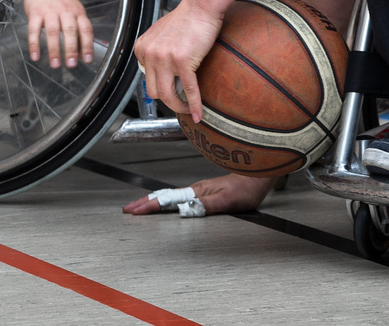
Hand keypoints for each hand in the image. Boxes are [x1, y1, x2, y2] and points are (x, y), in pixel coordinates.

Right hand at [19, 0, 94, 68]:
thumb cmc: (61, 1)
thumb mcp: (74, 13)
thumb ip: (78, 33)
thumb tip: (83, 55)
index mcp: (77, 12)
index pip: (86, 29)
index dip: (88, 45)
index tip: (87, 60)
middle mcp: (65, 11)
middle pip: (70, 30)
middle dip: (71, 49)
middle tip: (71, 64)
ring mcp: (49, 11)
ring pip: (52, 31)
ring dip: (54, 50)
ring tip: (55, 64)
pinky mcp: (35, 13)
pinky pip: (33, 30)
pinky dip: (34, 44)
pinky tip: (35, 56)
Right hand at [121, 173, 273, 215]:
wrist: (259, 177)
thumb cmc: (247, 188)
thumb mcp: (228, 200)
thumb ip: (207, 205)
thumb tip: (185, 211)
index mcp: (198, 191)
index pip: (168, 200)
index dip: (149, 206)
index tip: (134, 211)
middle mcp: (196, 189)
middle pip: (165, 196)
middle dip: (145, 203)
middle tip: (129, 209)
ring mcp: (200, 190)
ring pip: (171, 196)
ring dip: (153, 201)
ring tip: (140, 207)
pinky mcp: (206, 192)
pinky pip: (179, 196)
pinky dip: (166, 200)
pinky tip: (166, 203)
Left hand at [133, 0, 223, 122]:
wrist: (201, 6)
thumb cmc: (187, 16)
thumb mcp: (160, 33)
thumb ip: (155, 50)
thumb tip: (158, 69)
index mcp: (142, 48)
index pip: (145, 78)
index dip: (159, 87)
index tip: (170, 91)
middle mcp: (150, 54)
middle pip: (153, 91)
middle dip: (167, 100)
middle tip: (179, 102)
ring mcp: (165, 59)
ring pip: (167, 95)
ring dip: (178, 107)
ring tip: (187, 109)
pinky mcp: (183, 62)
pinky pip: (188, 90)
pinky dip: (193, 105)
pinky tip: (198, 113)